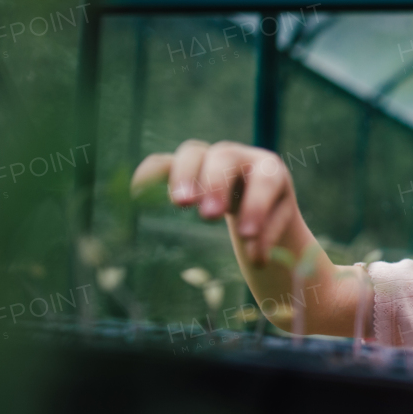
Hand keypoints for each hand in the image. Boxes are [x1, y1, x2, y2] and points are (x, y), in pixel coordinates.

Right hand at [132, 139, 299, 265]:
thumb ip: (267, 242)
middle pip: (225, 157)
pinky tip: (138, 192)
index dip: (256, 206)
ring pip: (193, 153)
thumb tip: (256, 260)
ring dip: (184, 177)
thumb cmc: (266, 217)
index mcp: (270, 169)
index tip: (247, 235)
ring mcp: (209, 157)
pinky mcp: (185, 166)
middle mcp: (239, 156)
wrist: (254, 199)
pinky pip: (162, 162)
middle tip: (210, 216)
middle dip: (216, 185)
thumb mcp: (274, 229)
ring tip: (181, 205)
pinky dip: (150, 172)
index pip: (265, 181)